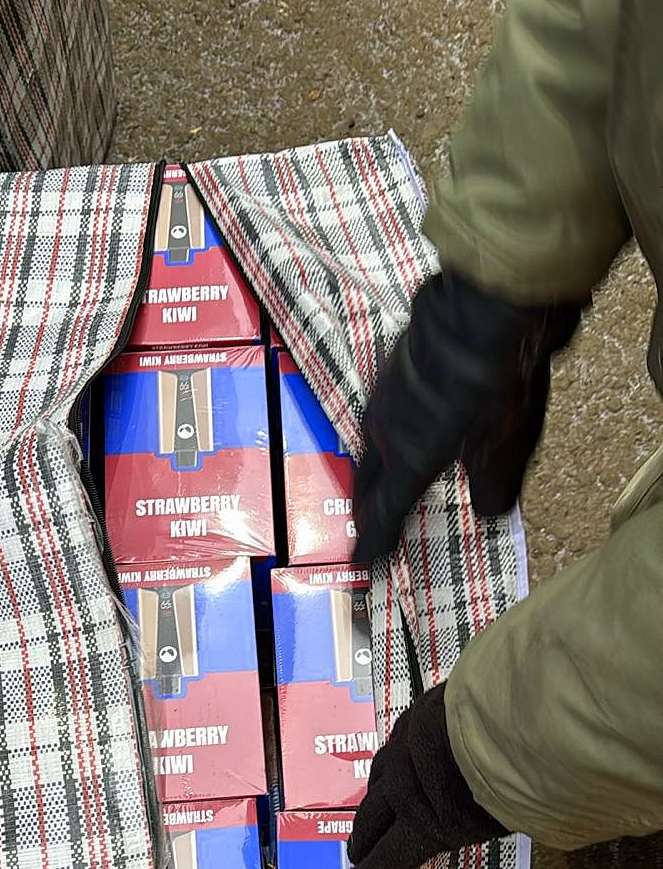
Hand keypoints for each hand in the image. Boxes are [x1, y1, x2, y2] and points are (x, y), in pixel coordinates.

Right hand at [343, 683, 505, 868]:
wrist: (510, 715)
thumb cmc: (513, 777)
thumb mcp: (498, 822)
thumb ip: (473, 829)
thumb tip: (477, 831)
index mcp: (421, 823)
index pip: (385, 858)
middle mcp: (402, 787)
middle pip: (371, 819)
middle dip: (363, 840)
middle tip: (358, 853)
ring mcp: (404, 749)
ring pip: (376, 778)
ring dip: (372, 799)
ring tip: (372, 810)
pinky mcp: (413, 718)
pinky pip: (392, 745)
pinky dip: (390, 763)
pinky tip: (395, 762)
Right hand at [353, 273, 581, 562]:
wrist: (486, 302)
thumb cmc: (496, 379)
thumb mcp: (507, 444)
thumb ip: (495, 485)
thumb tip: (488, 510)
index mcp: (408, 459)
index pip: (384, 512)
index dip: (373, 542)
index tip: (361, 567)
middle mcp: (387, 430)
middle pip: (367, 481)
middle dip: (366, 510)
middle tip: (364, 531)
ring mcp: (387, 393)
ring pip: (371, 443)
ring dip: (371, 469)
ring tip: (375, 484)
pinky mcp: (398, 364)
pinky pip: (384, 411)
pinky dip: (387, 433)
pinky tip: (398, 427)